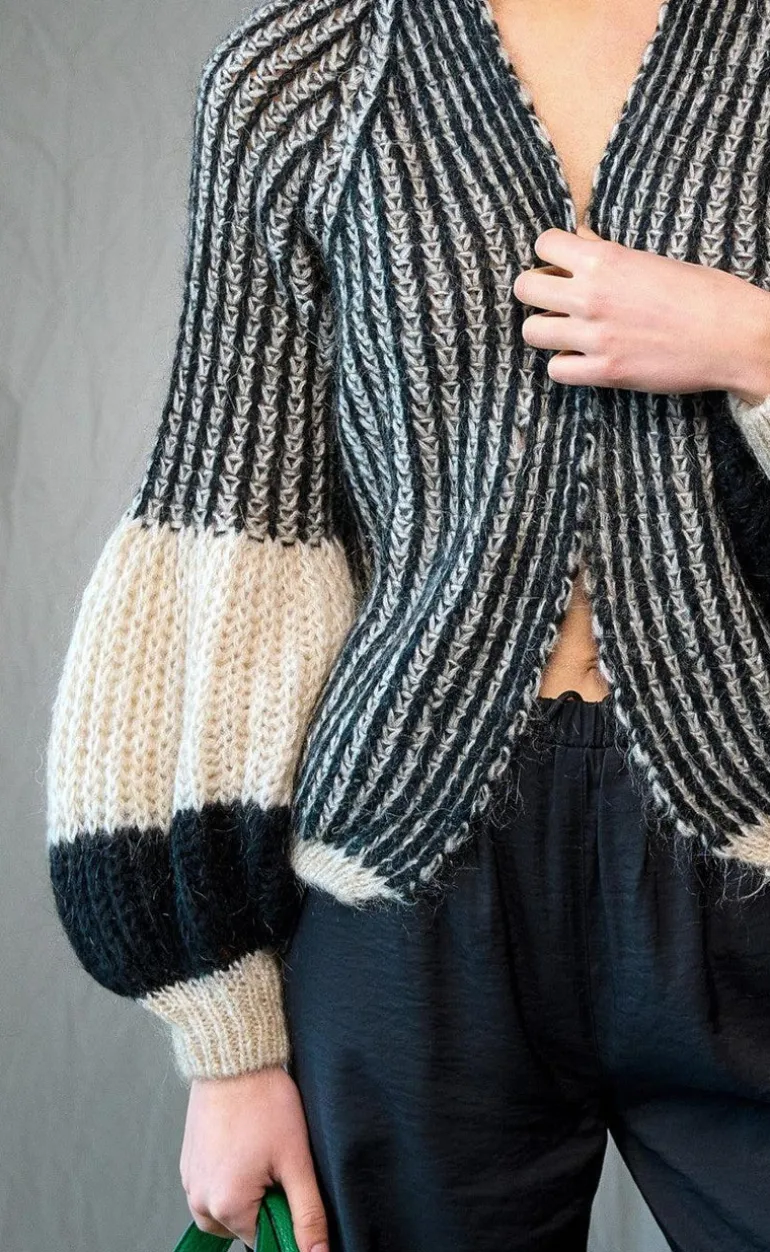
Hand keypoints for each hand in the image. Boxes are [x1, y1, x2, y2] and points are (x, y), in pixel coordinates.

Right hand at [179, 1063, 328, 1251]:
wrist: (234, 1058)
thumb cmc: (265, 1102)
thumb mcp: (296, 1160)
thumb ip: (308, 1214)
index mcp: (226, 1205)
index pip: (261, 1241)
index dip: (283, 1216)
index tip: (289, 1184)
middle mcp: (200, 1199)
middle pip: (241, 1228)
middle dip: (263, 1206)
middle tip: (277, 1164)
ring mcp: (189, 1181)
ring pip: (224, 1210)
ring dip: (245, 1194)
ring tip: (260, 1154)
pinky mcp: (187, 1163)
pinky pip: (210, 1188)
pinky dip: (229, 1179)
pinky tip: (245, 1147)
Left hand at [512, 223, 769, 401]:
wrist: (734, 336)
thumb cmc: (704, 293)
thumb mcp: (652, 260)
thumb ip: (609, 254)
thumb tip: (580, 240)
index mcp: (605, 260)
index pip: (544, 245)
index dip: (550, 256)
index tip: (563, 266)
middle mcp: (592, 296)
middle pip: (524, 288)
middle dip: (536, 292)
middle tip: (555, 300)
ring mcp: (595, 337)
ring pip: (532, 332)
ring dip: (546, 331)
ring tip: (567, 332)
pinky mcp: (605, 372)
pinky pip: (556, 370)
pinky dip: (565, 366)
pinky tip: (583, 360)